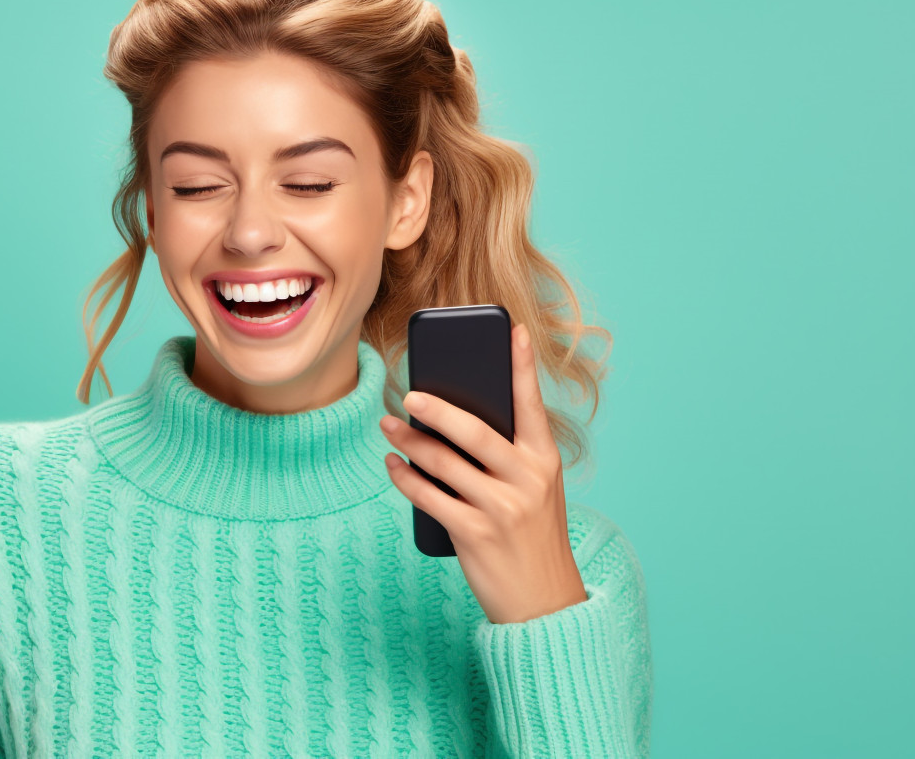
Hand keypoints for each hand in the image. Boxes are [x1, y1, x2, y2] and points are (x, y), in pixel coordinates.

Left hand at [380, 323, 587, 623]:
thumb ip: (509, 457)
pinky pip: (429, 497)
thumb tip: (452, 420)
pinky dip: (404, 478)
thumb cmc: (532, 537)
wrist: (545, 602)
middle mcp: (527, 479)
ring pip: (444, 462)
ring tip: (387, 424)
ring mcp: (502, 508)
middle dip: (438, 407)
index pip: (532, 404)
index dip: (522, 365)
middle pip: (475, 430)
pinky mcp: (475, 533)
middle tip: (410, 392)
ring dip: (409, 441)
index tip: (515, 330)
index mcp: (545, 461)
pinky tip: (392, 464)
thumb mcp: (536, 491)